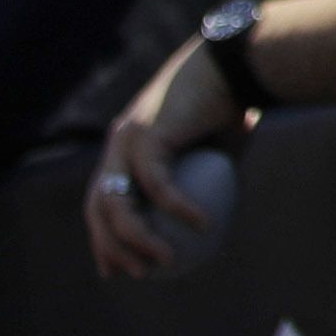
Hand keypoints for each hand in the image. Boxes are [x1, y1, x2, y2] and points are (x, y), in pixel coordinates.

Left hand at [85, 43, 241, 279]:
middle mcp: (119, 143)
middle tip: (134, 273)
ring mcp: (128, 139)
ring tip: (167, 259)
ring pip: (117, 203)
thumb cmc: (234, 101)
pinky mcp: (147, 136)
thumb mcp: (217, 150)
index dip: (103, 235)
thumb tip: (214, 221)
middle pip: (98, 206)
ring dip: (137, 239)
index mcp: (128, 145)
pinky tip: (202, 224)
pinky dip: (179, 207)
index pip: (103, 198)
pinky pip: (158, 184)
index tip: (115, 267)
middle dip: (109, 245)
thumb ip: (205, 180)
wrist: (237, 62)